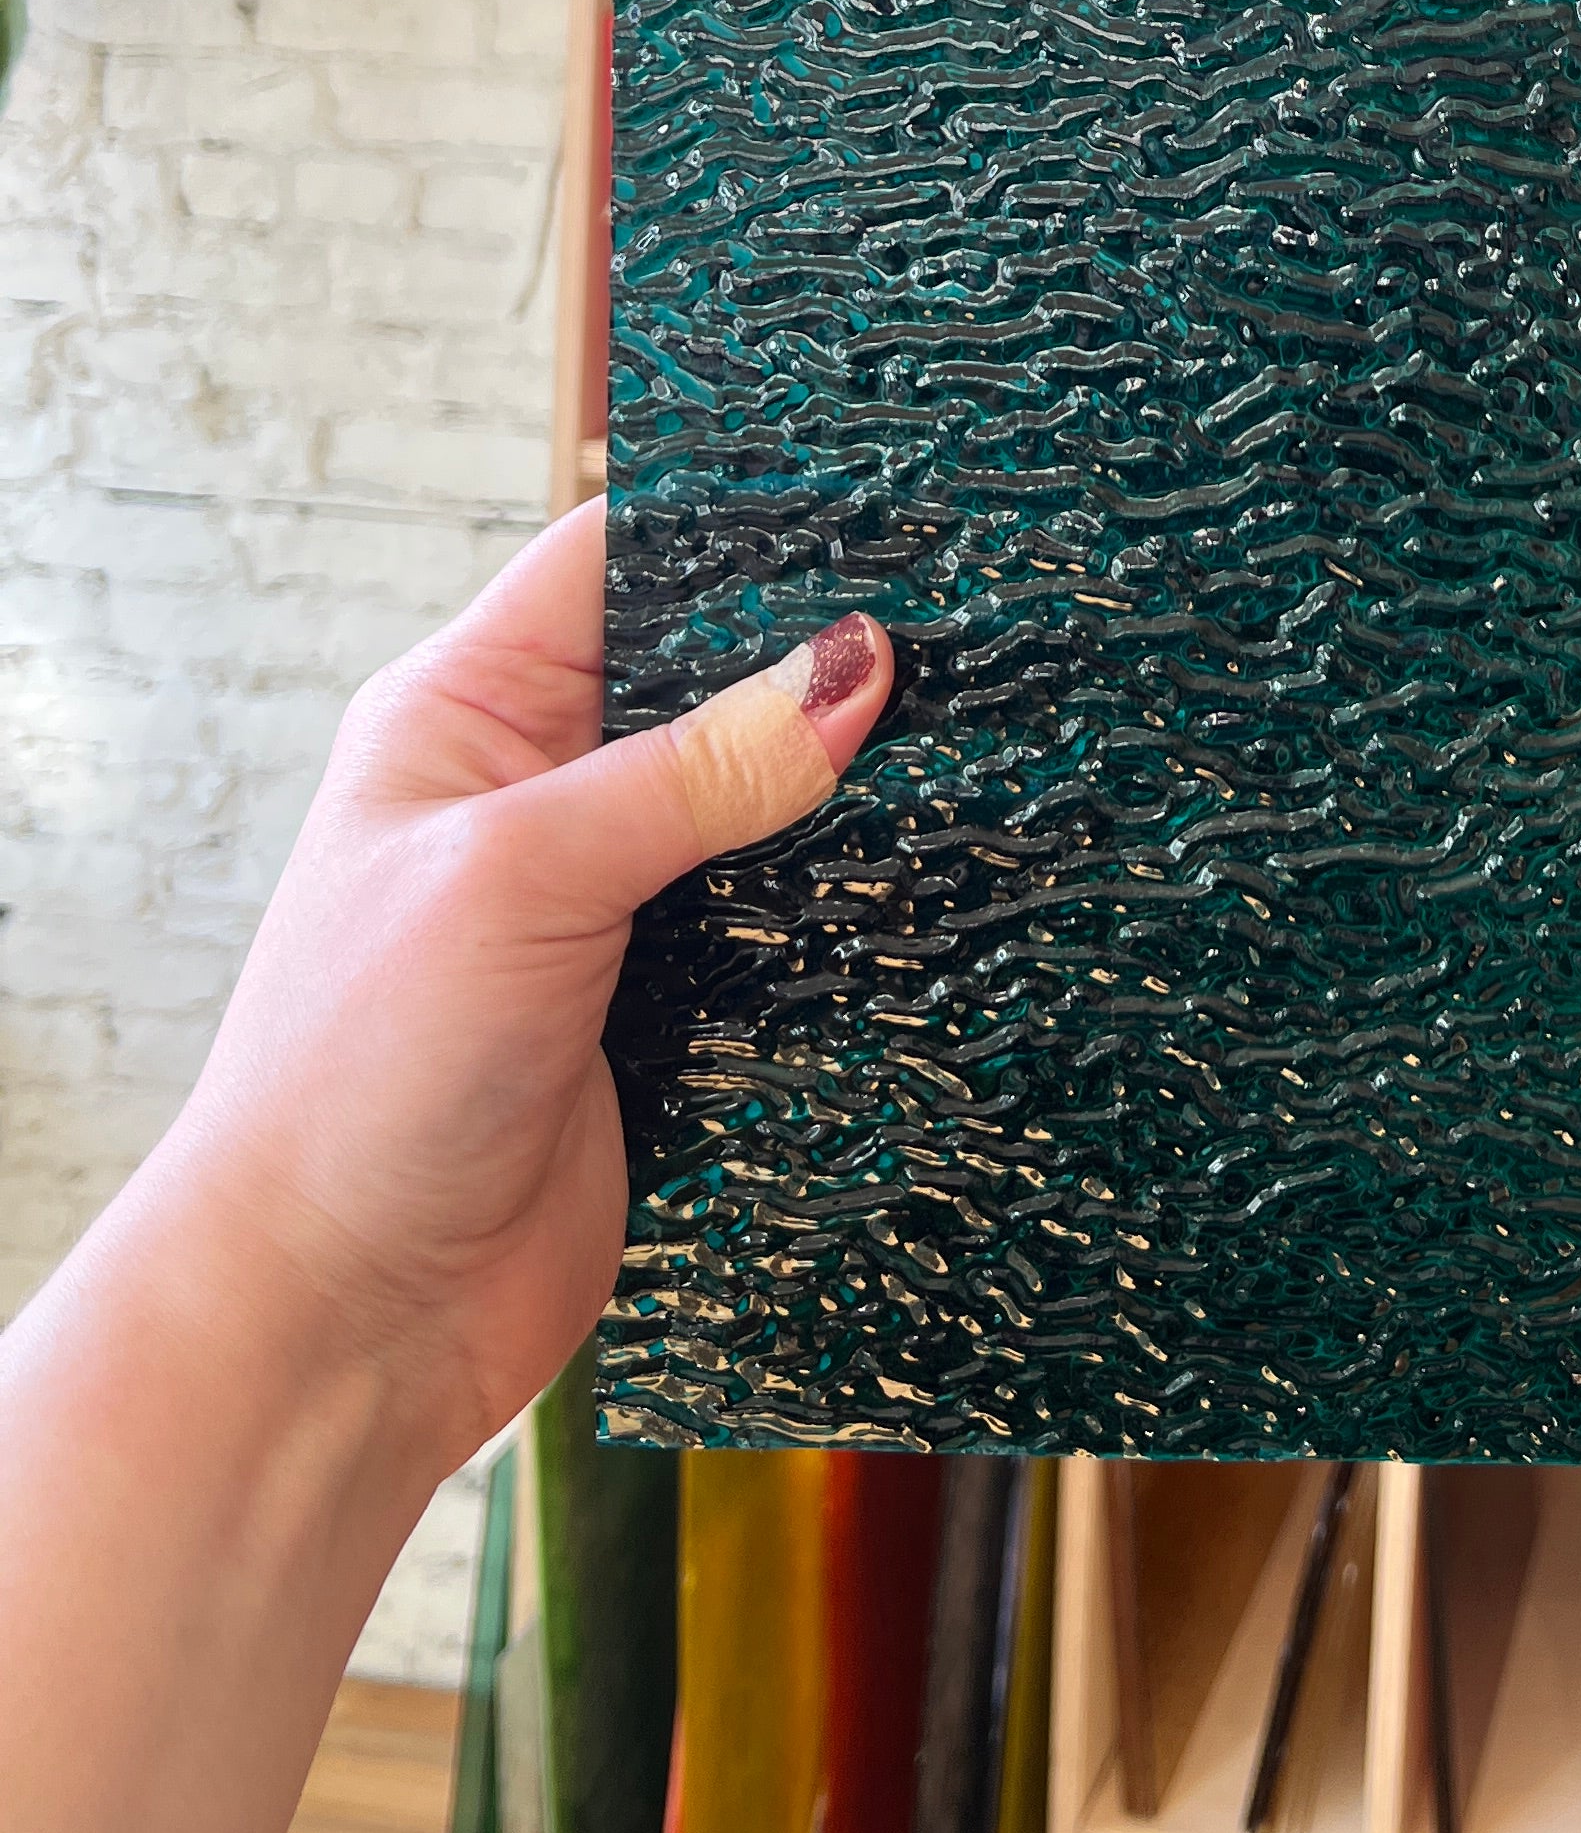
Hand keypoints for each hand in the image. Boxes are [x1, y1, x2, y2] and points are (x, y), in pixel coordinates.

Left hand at [147, 495, 892, 1483]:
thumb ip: (698, 770)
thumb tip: (860, 664)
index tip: (885, 508)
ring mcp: (608, 906)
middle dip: (827, 655)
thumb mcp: (524, 877)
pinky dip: (853, 904)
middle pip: (714, 675)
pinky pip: (785, 924)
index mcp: (469, 713)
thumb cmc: (360, 1077)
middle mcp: (542, 793)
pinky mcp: (669, 1012)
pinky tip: (944, 872)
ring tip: (989, 733)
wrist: (338, 1325)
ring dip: (854, 789)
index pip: (621, 555)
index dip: (746, 521)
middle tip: (975, 621)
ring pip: (764, 801)